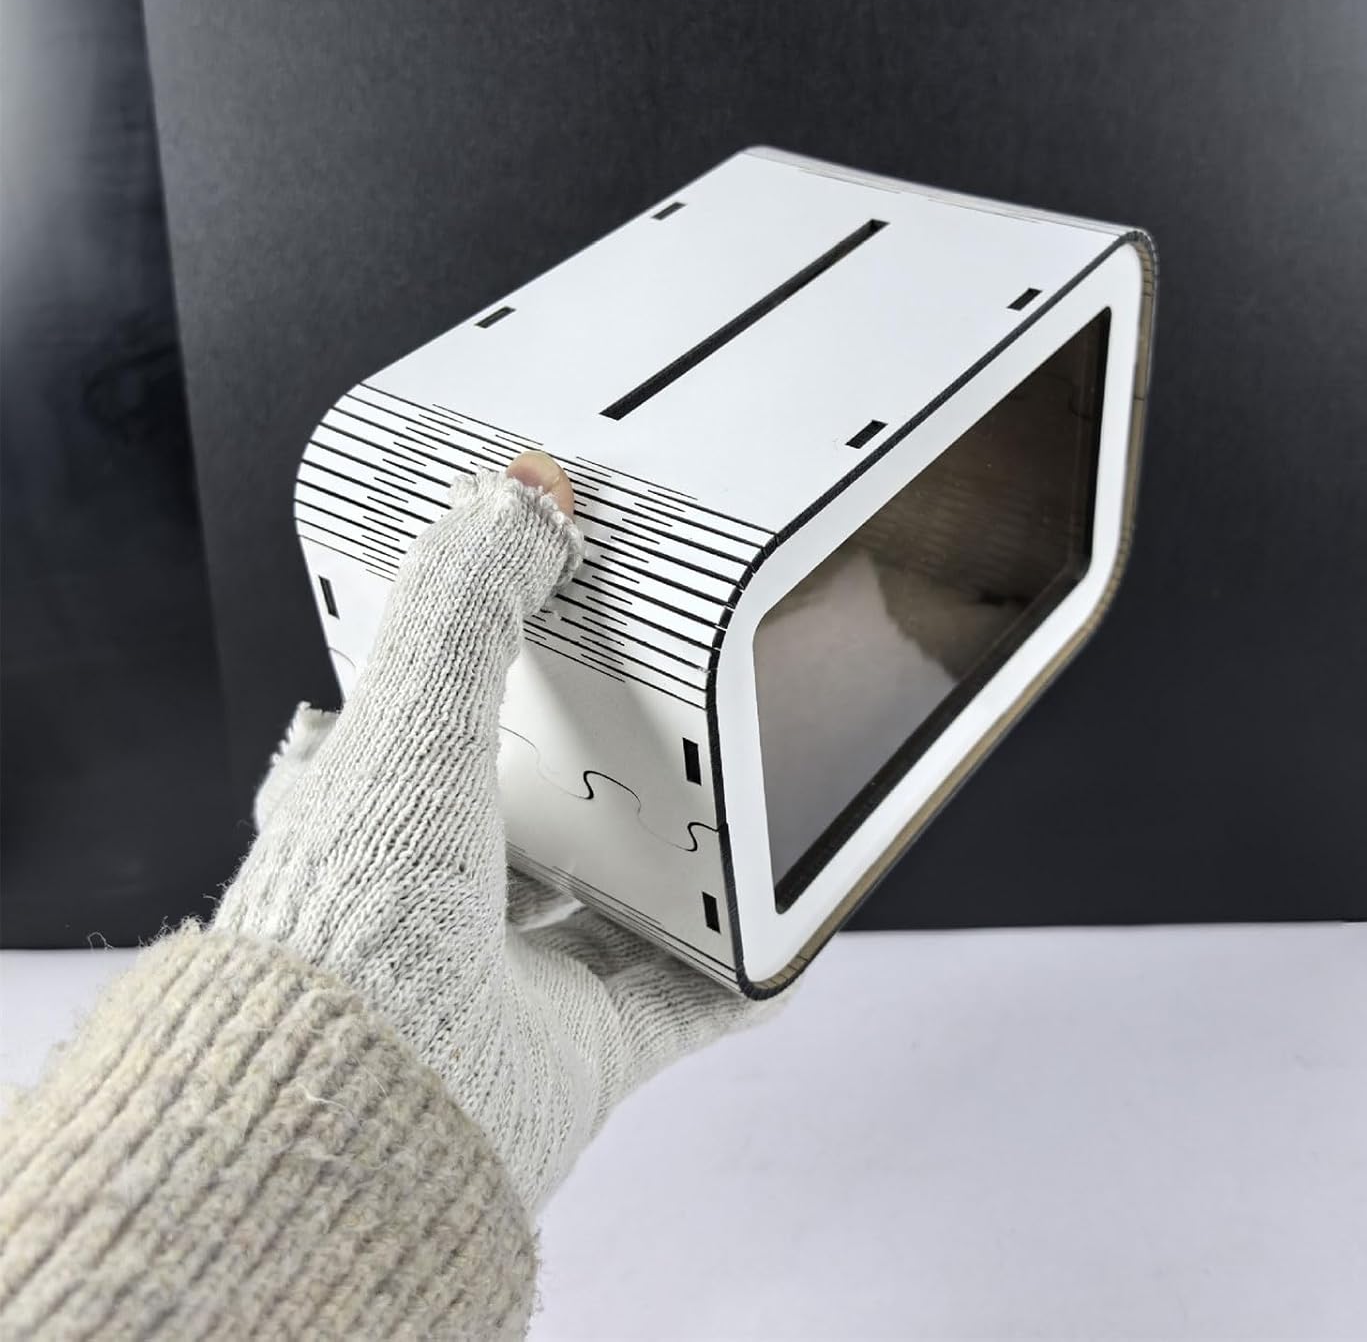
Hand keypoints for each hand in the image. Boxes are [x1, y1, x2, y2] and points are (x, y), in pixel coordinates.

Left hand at [215, 455, 767, 1210]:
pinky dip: (735, 970)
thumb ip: (467, 601)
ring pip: (608, 902)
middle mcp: (440, 898)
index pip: (423, 720)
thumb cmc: (351, 927)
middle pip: (531, 811)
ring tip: (722, 800)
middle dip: (587, 764)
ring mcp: (513, 975)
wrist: (377, 1107)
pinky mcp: (582, 1045)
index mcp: (378, 815)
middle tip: (651, 709)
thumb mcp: (410, 718)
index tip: (532, 621)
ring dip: (664, 861)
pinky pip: (683, 996)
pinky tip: (777, 931)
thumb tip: (522, 496)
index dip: (474, 668)